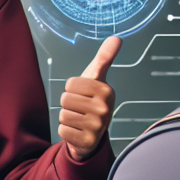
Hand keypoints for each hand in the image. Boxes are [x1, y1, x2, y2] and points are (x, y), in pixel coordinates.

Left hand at [58, 36, 120, 161]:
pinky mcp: (88, 142)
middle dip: (69, 104)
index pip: (70, 83)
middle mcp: (105, 108)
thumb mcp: (97, 77)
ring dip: (67, 118)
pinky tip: (78, 132)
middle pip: (65, 99)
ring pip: (63, 115)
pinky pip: (62, 130)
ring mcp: (98, 127)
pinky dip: (66, 131)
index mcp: (106, 90)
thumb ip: (104, 57)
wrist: (93, 133)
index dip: (72, 89)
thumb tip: (117, 38)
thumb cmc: (92, 99)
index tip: (83, 94)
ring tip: (79, 120)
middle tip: (81, 109)